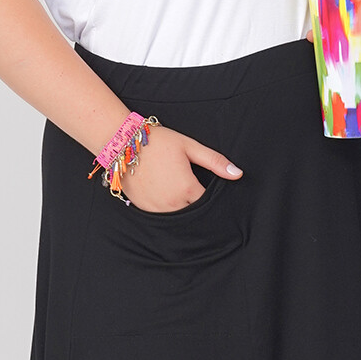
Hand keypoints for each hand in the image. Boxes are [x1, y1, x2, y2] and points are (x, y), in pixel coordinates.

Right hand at [118, 122, 242, 212]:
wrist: (123, 143)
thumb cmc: (158, 141)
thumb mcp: (190, 147)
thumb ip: (215, 161)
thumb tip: (238, 174)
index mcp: (187, 189)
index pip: (208, 203)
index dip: (212, 199)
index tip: (211, 190)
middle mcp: (173, 203)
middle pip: (194, 214)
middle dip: (198, 206)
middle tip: (195, 192)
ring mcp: (157, 208)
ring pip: (179, 218)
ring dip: (183, 210)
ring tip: (181, 194)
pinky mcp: (144, 209)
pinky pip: (163, 216)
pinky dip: (168, 211)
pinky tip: (168, 197)